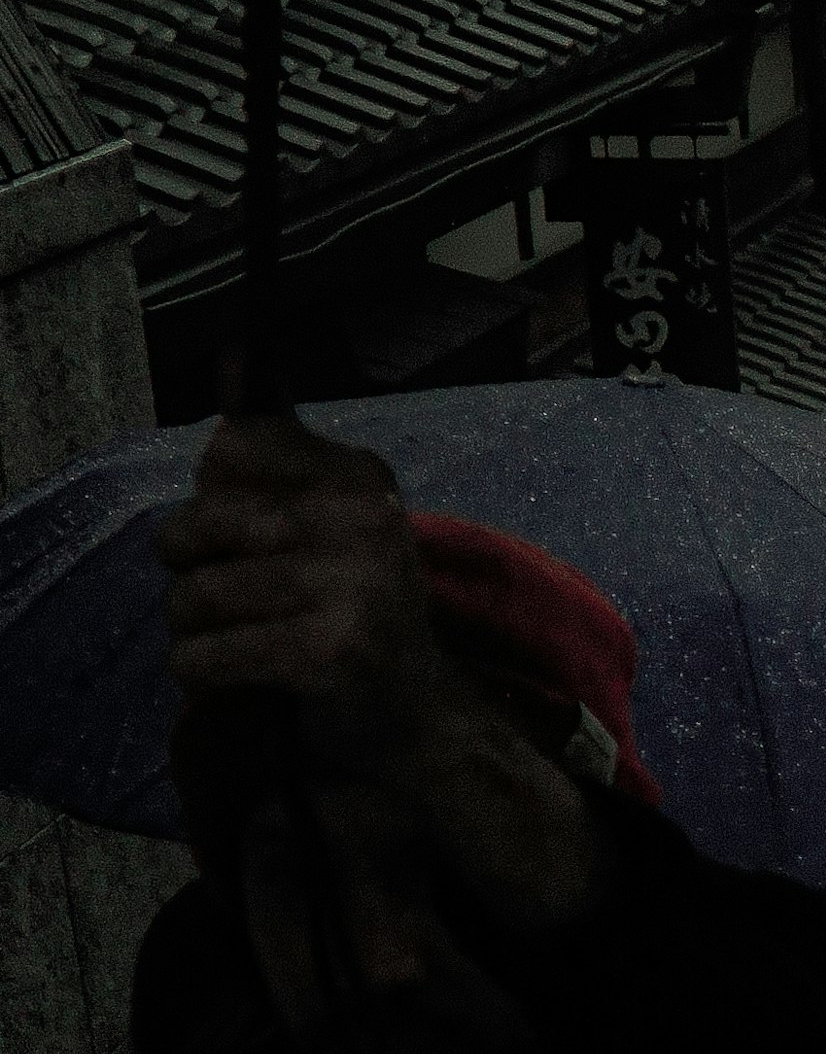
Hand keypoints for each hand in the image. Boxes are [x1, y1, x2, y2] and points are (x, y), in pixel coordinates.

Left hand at [155, 416, 440, 743]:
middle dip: (183, 566)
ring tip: (213, 635)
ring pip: (197, 596)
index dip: (211, 499)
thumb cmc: (352, 601)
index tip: (242, 535)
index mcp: (359, 476)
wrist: (414, 708)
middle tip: (209, 592)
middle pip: (200, 523)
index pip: (230, 449)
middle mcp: (362, 521)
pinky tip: (220, 672)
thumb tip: (237, 345)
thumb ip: (277, 441)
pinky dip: (198, 669)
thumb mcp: (329, 512)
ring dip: (187, 626)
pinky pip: (210, 655)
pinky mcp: (327, 655)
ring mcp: (351, 589)